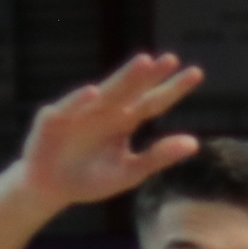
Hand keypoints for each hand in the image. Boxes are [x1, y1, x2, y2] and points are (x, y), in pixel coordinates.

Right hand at [17, 54, 204, 208]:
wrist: (51, 189)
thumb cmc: (91, 179)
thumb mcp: (130, 172)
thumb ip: (159, 157)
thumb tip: (196, 143)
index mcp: (125, 119)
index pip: (154, 101)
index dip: (174, 88)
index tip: (196, 73)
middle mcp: (106, 109)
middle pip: (133, 89)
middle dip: (150, 74)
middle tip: (171, 59)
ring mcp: (81, 110)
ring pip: (107, 91)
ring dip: (124, 77)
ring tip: (144, 62)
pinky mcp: (55, 118)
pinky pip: (70, 108)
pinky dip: (80, 101)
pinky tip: (94, 93)